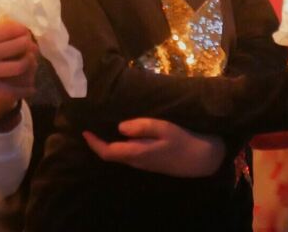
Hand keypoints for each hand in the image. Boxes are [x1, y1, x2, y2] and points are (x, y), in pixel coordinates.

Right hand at [0, 19, 36, 101]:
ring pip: (20, 65)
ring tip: (30, 63)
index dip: (22, 30)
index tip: (25, 32)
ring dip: (29, 64)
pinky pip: (11, 90)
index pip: (10, 28)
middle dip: (29, 45)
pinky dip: (23, 91)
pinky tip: (31, 89)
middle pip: (20, 45)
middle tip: (31, 47)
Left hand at [84, 118, 225, 176]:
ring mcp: (143, 163)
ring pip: (119, 155)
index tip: (84, 130)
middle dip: (98, 142)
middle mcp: (137, 161)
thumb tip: (120, 127)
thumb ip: (142, 127)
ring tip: (101, 125)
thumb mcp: (164, 128)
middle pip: (111, 155)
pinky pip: (128, 154)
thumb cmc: (183, 140)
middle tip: (90, 124)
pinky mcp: (150, 161)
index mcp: (138, 153)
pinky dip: (119, 144)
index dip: (94, 143)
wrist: (203, 159)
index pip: (108, 152)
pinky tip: (120, 132)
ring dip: (108, 143)